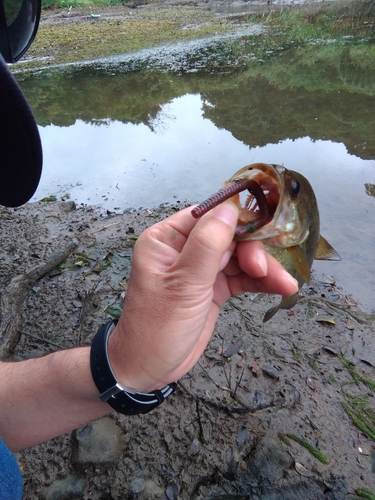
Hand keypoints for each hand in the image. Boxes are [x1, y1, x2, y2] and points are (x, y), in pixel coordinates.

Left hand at [108, 202, 297, 392]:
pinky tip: (281, 288)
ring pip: (239, 258)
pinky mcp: (213, 288)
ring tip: (286, 284)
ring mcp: (200, 269)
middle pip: (228, 236)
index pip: (208, 217)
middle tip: (267, 271)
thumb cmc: (157, 326)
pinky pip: (241, 277)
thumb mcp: (183, 285)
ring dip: (264, 269)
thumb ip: (207, 246)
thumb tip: (230, 208)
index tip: (264, 230)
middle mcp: (184, 248)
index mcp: (167, 238)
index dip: (237, 221)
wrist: (149, 369)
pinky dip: (260, 282)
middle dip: (252, 251)